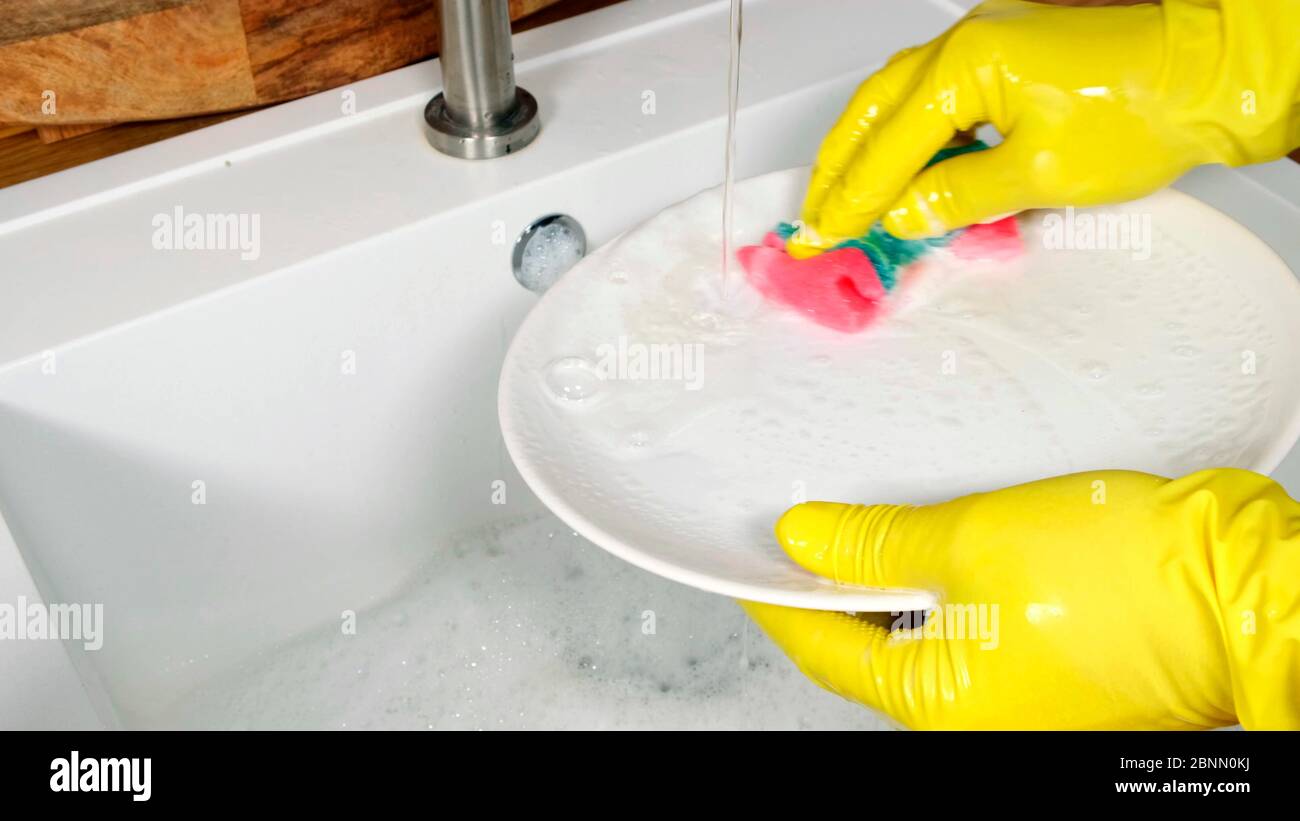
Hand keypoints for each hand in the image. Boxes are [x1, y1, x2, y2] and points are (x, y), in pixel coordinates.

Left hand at [744, 469, 1299, 728]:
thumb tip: (806, 538)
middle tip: (810, 526)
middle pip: (874, 647)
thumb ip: (877, 543)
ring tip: (871, 522)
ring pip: (928, 633)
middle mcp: (978, 715)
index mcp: (942, 704)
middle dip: (839, 585)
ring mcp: (1019, 695)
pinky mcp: (1056, 666)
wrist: (1243, 582)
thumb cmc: (1128, 581)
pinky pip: (977, 625)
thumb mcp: (971, 542)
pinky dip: (950, 584)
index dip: (782, 598)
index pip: (825, 650)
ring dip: (897, 580)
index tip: (754, 560)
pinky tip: (944, 540)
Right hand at [794, 0, 1299, 249]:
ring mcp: (986, 44)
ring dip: (867, 150)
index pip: (887, 147)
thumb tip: (906, 215)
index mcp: (966, 64)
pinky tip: (904, 170)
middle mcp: (968, 43)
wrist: (1209, 75)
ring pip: (898, 99)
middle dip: (838, 169)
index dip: (852, 200)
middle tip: (815, 216)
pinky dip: (908, 135)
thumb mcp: (1039, 174)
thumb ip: (957, 197)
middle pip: (873, 111)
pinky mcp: (1007, 56)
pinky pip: (934, 95)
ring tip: (845, 197)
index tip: (824, 233)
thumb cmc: (1143, 109)